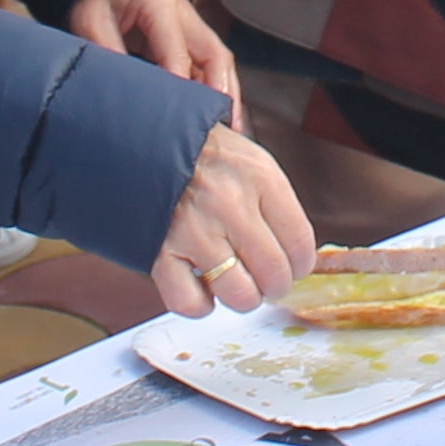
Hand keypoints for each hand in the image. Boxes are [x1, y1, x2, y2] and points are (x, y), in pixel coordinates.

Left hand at [71, 0, 238, 116]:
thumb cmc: (100, 2)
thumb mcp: (90, 22)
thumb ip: (106, 51)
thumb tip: (122, 90)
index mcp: (157, 3)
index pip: (177, 47)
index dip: (181, 79)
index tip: (180, 112)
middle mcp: (183, 14)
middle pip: (214, 52)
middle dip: (220, 89)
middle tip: (222, 124)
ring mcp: (192, 28)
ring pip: (219, 61)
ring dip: (226, 93)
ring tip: (230, 128)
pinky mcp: (192, 42)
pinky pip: (211, 67)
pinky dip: (218, 90)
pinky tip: (220, 116)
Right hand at [145, 122, 312, 317]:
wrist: (143, 138)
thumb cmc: (203, 155)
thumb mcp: (252, 161)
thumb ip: (276, 205)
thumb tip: (295, 257)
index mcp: (260, 178)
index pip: (301, 244)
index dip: (301, 265)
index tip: (293, 267)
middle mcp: (230, 206)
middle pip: (274, 274)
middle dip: (275, 287)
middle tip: (267, 282)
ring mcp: (194, 231)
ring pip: (239, 295)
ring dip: (243, 297)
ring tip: (237, 283)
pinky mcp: (160, 252)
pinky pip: (189, 303)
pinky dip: (200, 306)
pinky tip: (203, 290)